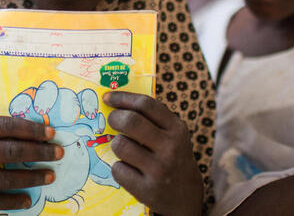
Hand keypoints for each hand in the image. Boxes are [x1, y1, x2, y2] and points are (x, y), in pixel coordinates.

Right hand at [0, 117, 62, 212]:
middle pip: (8, 152)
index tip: (50, 132)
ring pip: (3, 178)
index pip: (6, 126)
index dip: (30, 129)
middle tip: (58, 153)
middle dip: (37, 153)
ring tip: (49, 175)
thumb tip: (30, 132)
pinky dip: (11, 201)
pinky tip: (27, 199)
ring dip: (30, 177)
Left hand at [103, 91, 202, 215]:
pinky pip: (118, 170)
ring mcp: (159, 169)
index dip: (122, 98)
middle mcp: (170, 147)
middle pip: (130, 121)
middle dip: (114, 118)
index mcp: (176, 128)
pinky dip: (119, 168)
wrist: (186, 196)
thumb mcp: (172, 134)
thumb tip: (114, 101)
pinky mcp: (147, 190)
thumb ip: (151, 118)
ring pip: (120, 145)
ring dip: (116, 145)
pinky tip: (129, 170)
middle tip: (111, 120)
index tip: (107, 97)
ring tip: (124, 149)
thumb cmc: (171, 156)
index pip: (145, 104)